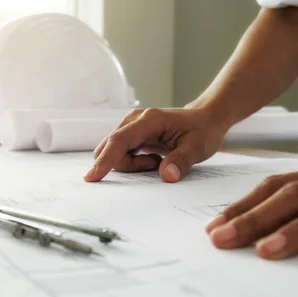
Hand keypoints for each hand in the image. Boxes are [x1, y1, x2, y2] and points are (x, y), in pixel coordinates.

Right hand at [83, 107, 227, 182]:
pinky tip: (153, 159)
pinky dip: (133, 162)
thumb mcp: (198, 147)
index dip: (105, 160)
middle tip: (155, 164)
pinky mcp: (131, 134)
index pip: (120, 141)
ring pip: (115, 152)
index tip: (92, 177)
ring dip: (132, 164)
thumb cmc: (202, 131)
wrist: (205, 119)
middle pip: (111, 148)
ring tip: (157, 161)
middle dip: (127, 165)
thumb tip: (166, 176)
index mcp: (149, 120)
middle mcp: (134, 120)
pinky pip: (121, 153)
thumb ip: (181, 161)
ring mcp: (131, 126)